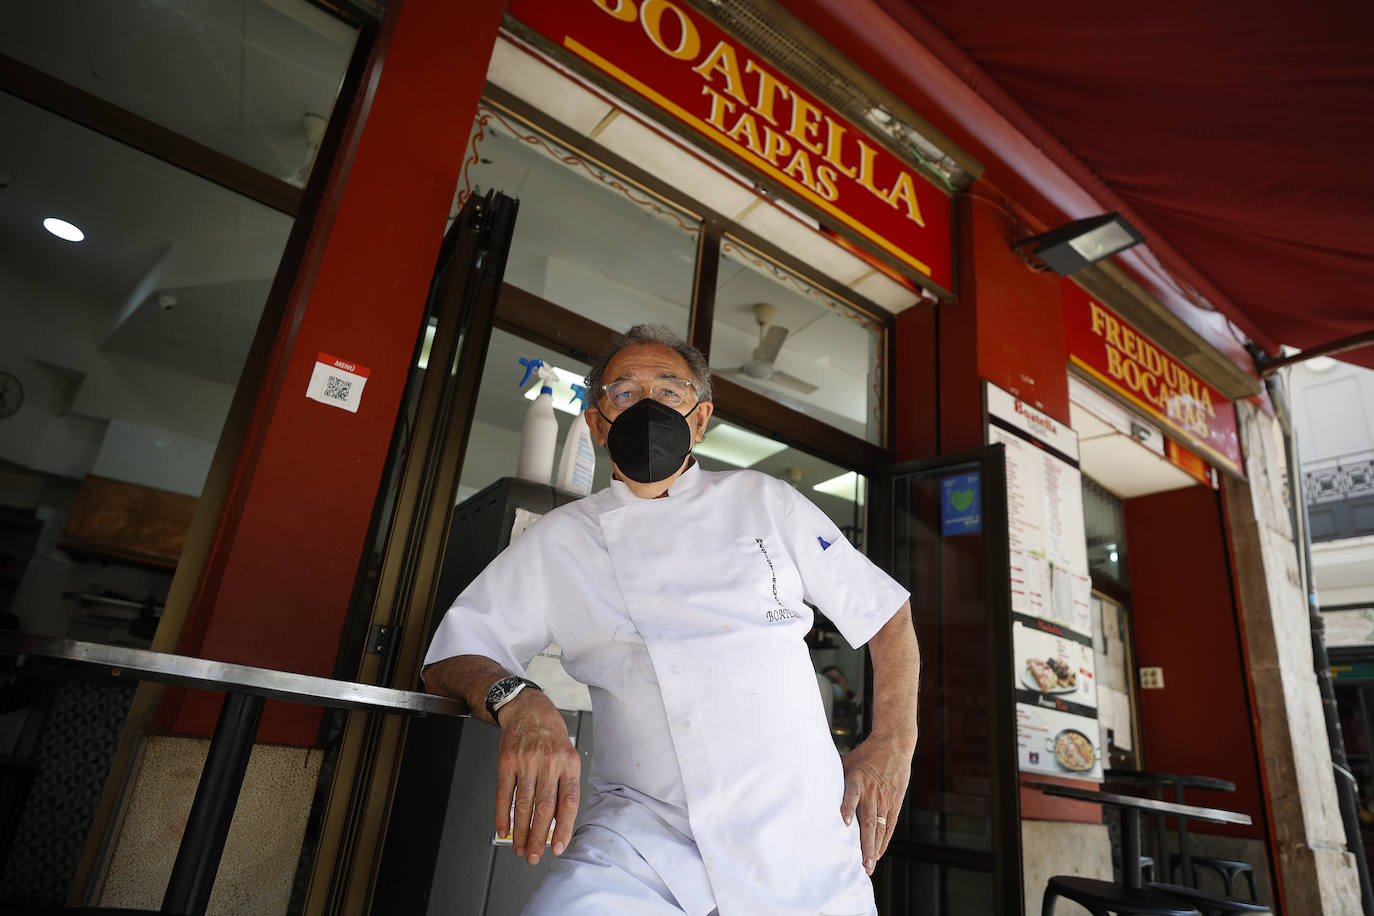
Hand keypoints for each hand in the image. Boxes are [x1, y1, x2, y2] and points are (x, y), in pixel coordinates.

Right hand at [493, 691, 581, 864]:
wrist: (528, 709)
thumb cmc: (550, 736)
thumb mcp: (567, 756)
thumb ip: (564, 786)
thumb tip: (559, 823)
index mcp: (569, 763)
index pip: (569, 801)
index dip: (563, 828)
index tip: (558, 847)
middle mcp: (548, 762)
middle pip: (545, 807)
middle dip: (539, 836)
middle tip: (534, 856)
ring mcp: (526, 761)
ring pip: (524, 804)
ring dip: (521, 831)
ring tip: (520, 848)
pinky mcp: (506, 762)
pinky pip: (504, 794)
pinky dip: (503, 815)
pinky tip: (504, 829)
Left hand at [840, 733, 913, 874]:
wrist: (893, 744)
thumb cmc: (865, 754)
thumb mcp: (847, 761)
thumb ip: (834, 777)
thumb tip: (810, 784)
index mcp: (857, 780)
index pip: (851, 795)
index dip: (848, 808)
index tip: (844, 823)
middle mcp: (872, 792)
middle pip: (869, 821)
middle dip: (865, 845)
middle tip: (861, 864)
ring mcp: (885, 799)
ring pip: (880, 828)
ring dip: (874, 848)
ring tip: (869, 866)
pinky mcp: (895, 802)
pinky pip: (889, 825)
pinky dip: (884, 840)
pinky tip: (878, 853)